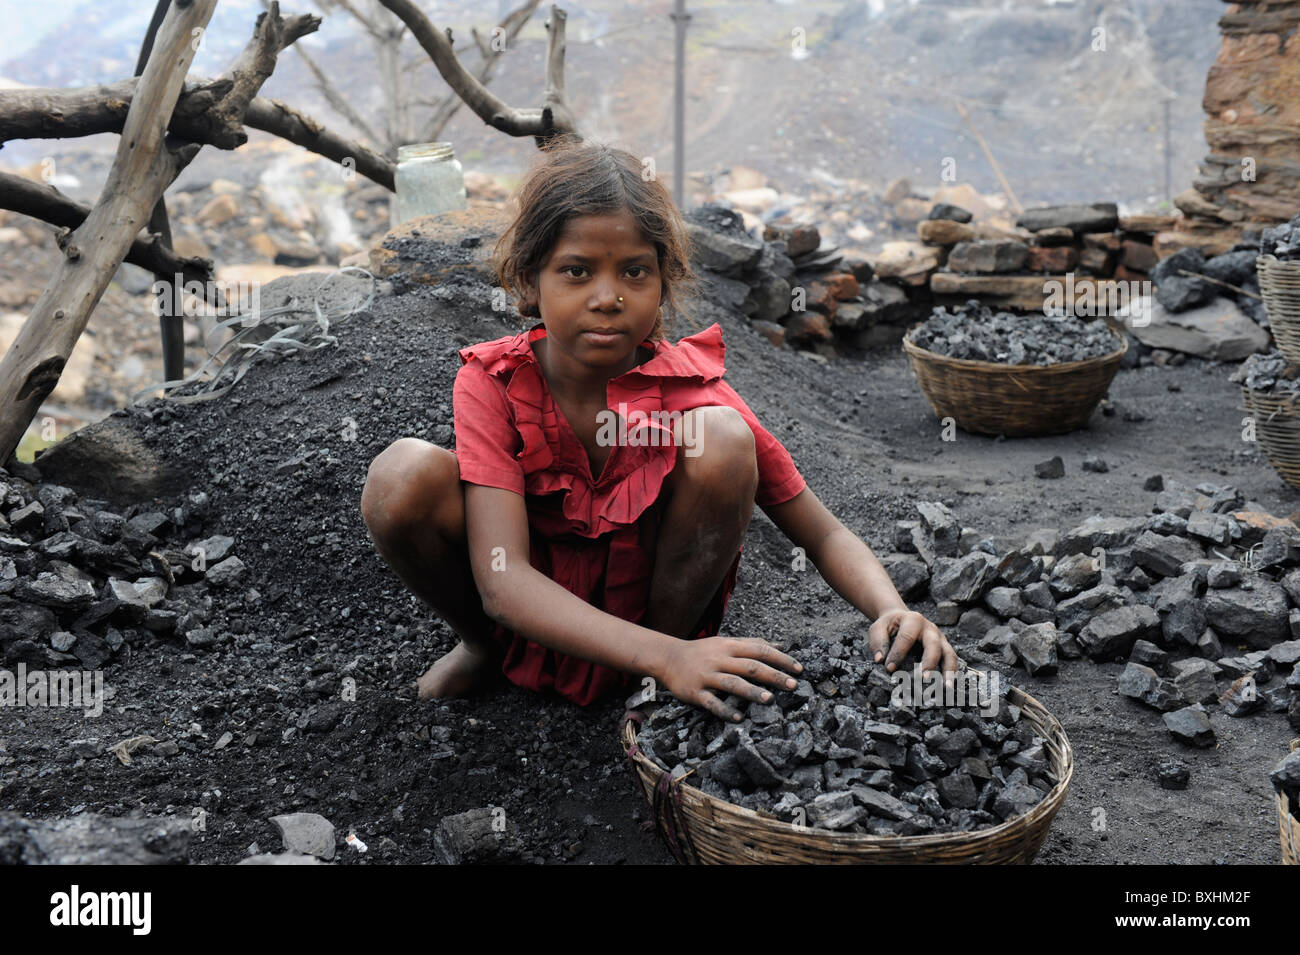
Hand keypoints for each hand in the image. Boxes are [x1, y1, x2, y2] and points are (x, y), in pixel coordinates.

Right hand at [658, 635, 803, 722]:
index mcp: (729, 647)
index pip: (759, 650)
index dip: (780, 659)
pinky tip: (739, 717)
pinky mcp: (696, 692)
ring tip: (769, 700)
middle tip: (793, 685)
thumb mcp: (726, 642)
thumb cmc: (703, 651)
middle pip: (750, 666)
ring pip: (732, 683)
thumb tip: (780, 645)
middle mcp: (719, 660)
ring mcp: (707, 676)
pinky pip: (712, 703)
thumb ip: (751, 643)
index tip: (799, 669)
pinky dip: (726, 710)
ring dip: (752, 691)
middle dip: (773, 676)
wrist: (668, 658)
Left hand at [869, 608, 958, 683]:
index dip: (898, 653)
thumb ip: (878, 641)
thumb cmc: (889, 626)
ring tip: (946, 687)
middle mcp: (930, 629)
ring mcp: (940, 638)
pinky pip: (951, 661)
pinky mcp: (944, 648)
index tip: (889, 668)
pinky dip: (952, 674)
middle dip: (929, 662)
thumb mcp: (878, 627)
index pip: (907, 637)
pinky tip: (948, 686)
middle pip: (934, 645)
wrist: (900, 619)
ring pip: (949, 654)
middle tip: (924, 679)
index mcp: (913, 620)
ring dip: (949, 671)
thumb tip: (880, 660)